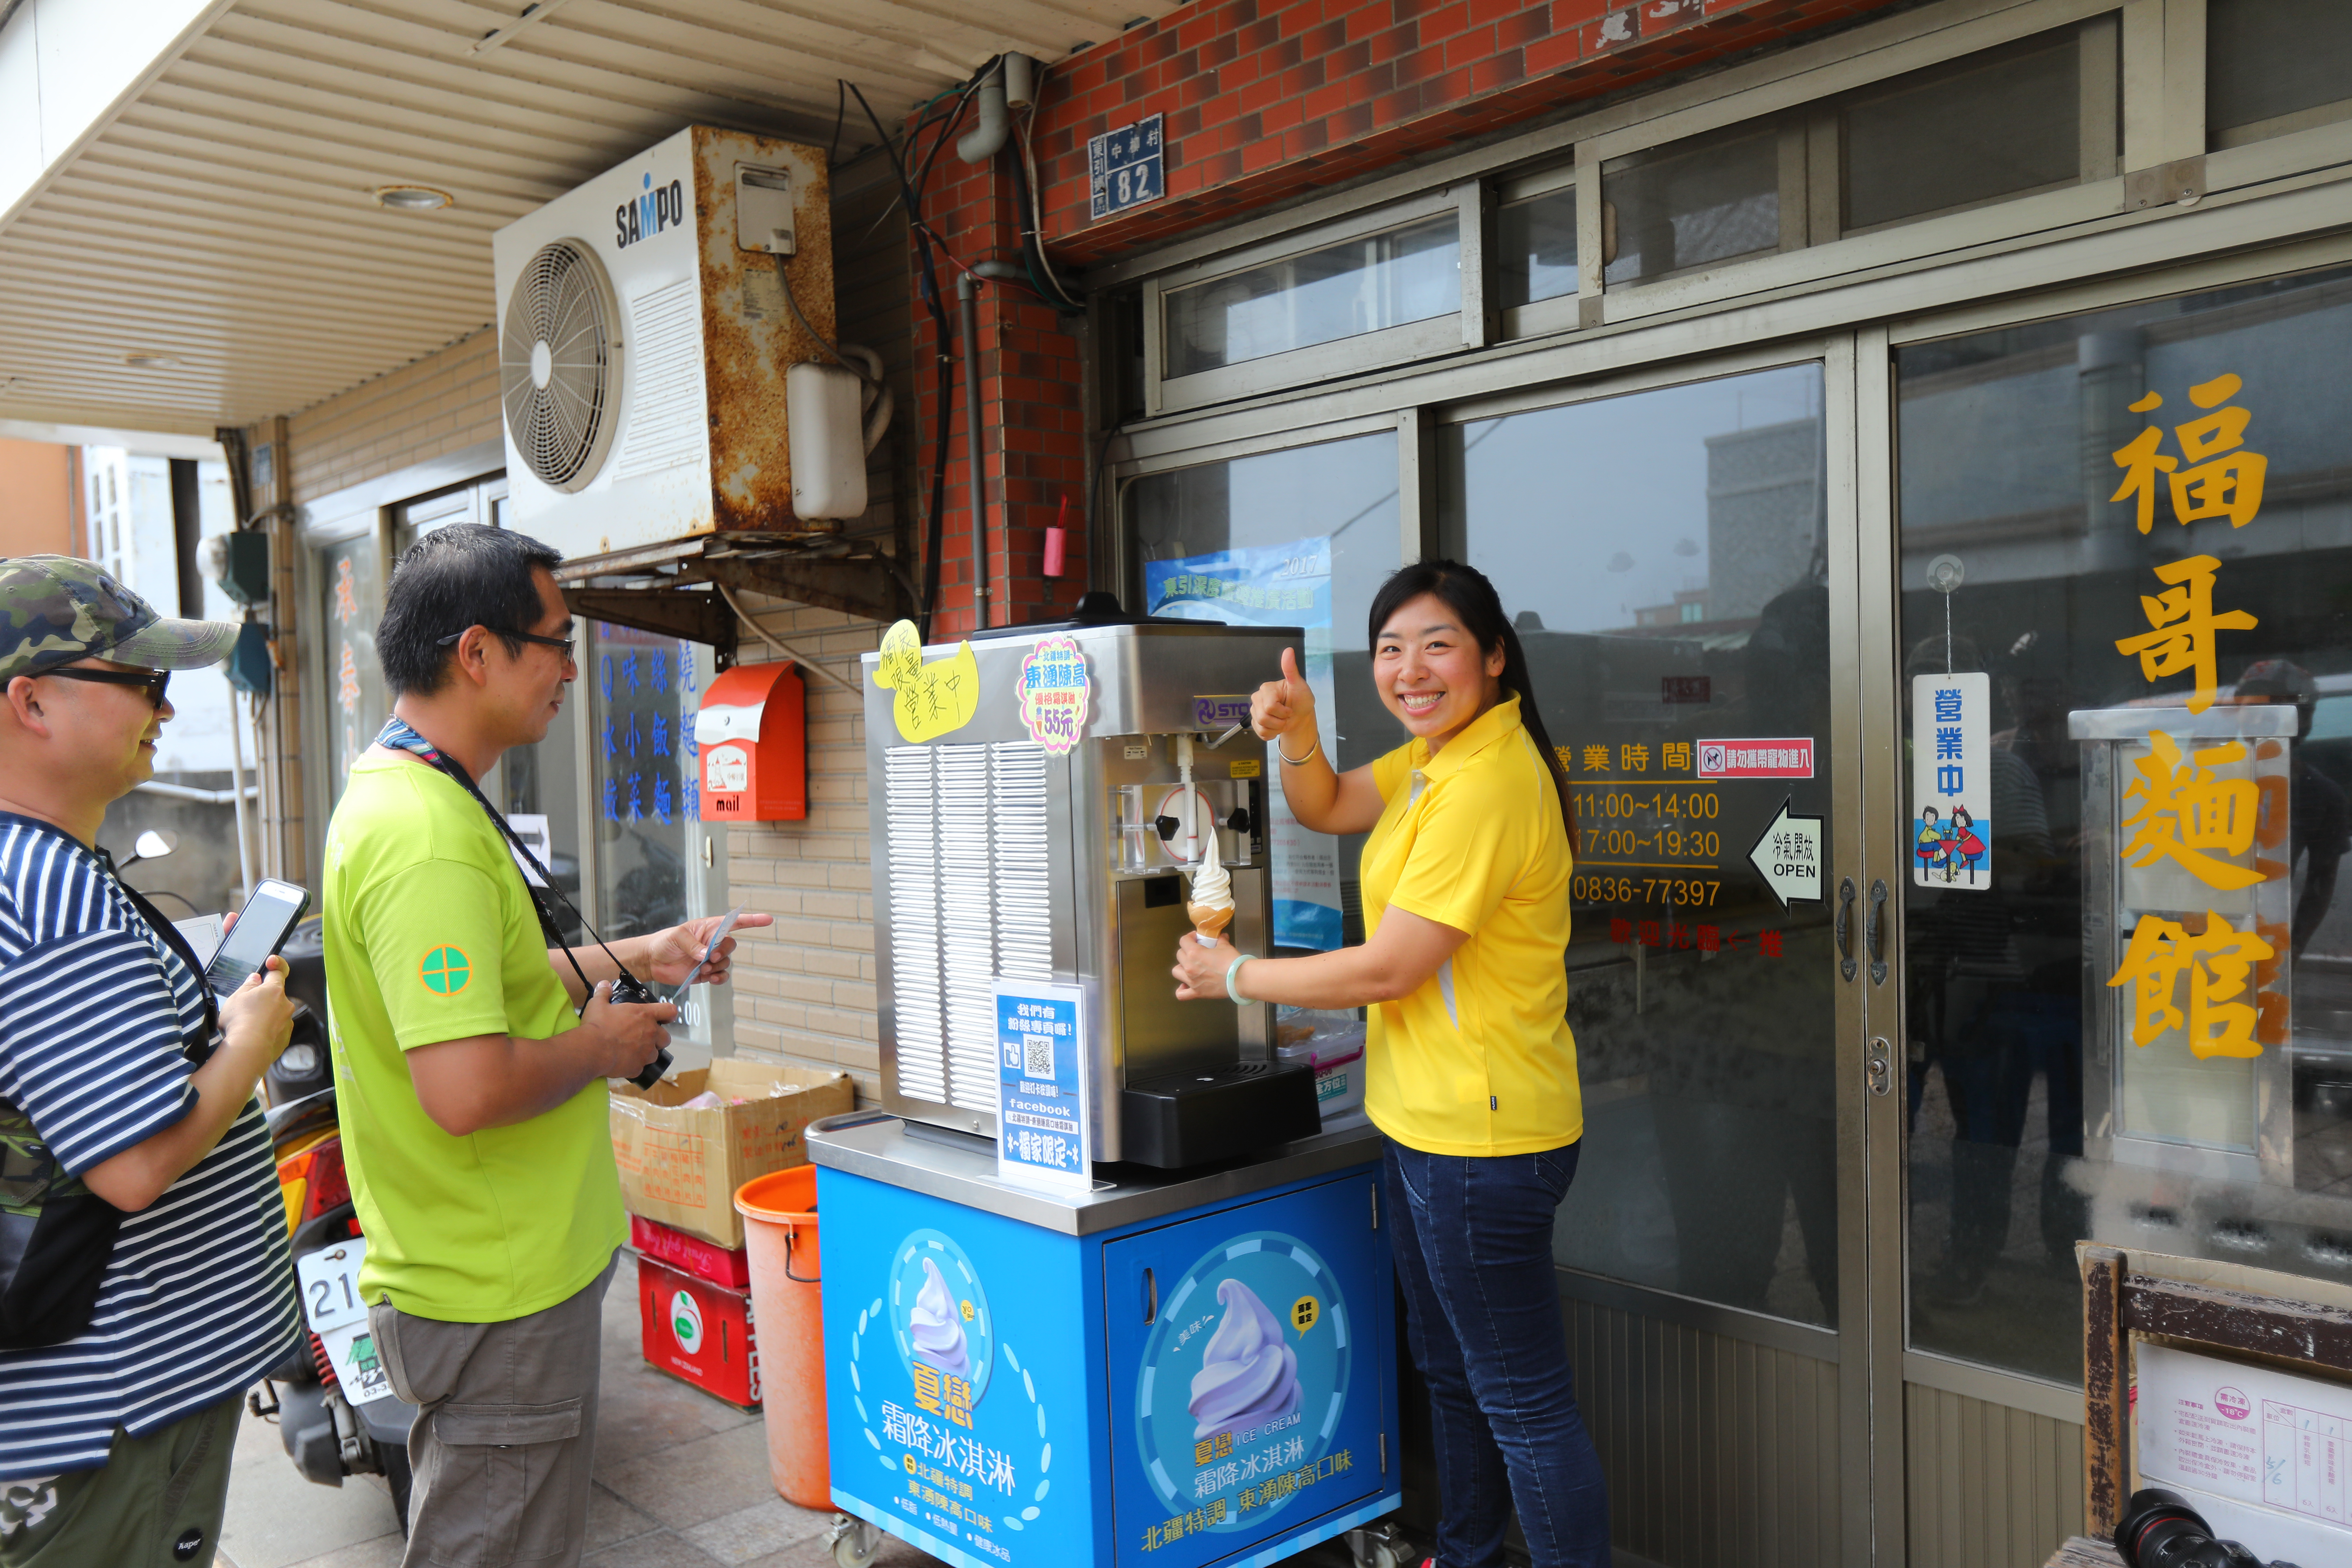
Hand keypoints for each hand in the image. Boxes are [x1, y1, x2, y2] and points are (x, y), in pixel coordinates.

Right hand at [219, 954, 295, 1060]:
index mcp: (274, 990)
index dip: (275, 966)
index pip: (278, 973)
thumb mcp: (236, 998)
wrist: (247, 1049)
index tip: (271, 963)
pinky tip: (254, 1037)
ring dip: (265, 1017)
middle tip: (246, 1008)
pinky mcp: (285, 1038)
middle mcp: (286, 1005)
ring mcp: (287, 1022)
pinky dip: (267, 1032)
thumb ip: (248, 986)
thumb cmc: (239, 1020)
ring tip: (247, 1026)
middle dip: (264, 999)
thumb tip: (256, 979)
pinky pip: (277, 1030)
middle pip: (276, 996)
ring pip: (276, 1014)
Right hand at [584, 980, 676, 1078]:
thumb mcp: (598, 1004)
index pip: (669, 1011)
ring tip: (631, 1051)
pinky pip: (640, 1067)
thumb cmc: (597, 1025)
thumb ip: (604, 993)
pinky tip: (623, 1063)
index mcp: (645, 1015)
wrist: (592, 1049)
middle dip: (658, 1038)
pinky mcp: (638, 1067)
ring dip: (646, 1053)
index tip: (666, 1017)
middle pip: (666, 1038)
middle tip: (643, 1038)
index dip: (669, 1014)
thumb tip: (604, 984)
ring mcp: (646, 1052)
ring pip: (655, 1054)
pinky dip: (634, 1066)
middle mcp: (650, 1033)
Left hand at [643, 911, 773, 987]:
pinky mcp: (706, 973)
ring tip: (701, 969)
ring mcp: (710, 958)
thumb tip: (705, 955)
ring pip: (726, 962)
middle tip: (710, 957)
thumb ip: (693, 945)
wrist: (653, 961)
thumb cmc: (664, 942)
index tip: (767, 919)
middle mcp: (712, 942)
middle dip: (724, 952)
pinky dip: (719, 978)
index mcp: (709, 928)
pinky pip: (721, 976)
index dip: (752, 920)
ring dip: (717, 967)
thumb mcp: (677, 937)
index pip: (734, 922)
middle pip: (731, 945)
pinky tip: (710, 978)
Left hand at [1172, 930, 1238, 1000]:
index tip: (1196, 938)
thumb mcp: (1225, 947)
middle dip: (1187, 951)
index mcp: (1194, 953)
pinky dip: (1181, 990)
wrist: (1240, 979)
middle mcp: (1189, 967)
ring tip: (1190, 966)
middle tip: (1196, 951)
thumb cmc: (1232, 961)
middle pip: (1179, 955)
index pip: (1183, 941)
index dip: (1189, 937)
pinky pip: (1181, 994)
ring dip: (1181, 967)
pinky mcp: (1197, 992)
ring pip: (1176, 971)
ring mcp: (1191, 981)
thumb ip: (1220, 940)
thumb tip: (1222, 936)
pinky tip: (1185, 986)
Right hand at [1251, 647, 1316, 752]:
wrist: (1300, 717)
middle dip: (1279, 721)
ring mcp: (1255, 710)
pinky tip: (1276, 727)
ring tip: (1282, 721)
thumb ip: (1291, 670)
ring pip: (1261, 726)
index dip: (1283, 712)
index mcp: (1267, 688)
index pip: (1269, 707)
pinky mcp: (1255, 722)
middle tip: (1287, 716)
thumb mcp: (1299, 685)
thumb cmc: (1301, 701)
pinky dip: (1271, 733)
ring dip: (1276, 728)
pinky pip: (1259, 732)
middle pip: (1263, 717)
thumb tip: (1288, 651)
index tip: (1290, 708)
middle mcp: (1258, 698)